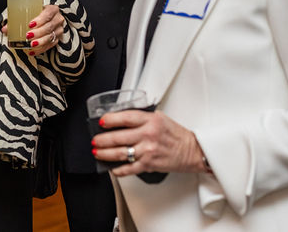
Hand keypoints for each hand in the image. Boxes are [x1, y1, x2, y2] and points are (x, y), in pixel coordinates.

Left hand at [2, 4, 65, 55]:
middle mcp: (58, 19)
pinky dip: (40, 49)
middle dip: (38, 32)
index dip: (40, 19)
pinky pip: (50, 45)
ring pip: (50, 37)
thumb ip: (17, 19)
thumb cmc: (37, 14)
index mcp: (52, 9)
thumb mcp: (29, 13)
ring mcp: (59, 30)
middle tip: (28, 36)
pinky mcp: (57, 39)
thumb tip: (4, 29)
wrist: (48, 18)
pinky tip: (32, 51)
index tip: (30, 24)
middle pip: (49, 26)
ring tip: (31, 45)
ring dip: (40, 42)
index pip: (48, 14)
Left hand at [91, 108, 207, 176]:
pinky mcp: (149, 164)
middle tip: (95, 141)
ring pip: (121, 153)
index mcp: (151, 121)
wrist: (192, 150)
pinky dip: (119, 170)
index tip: (102, 121)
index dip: (111, 119)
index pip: (126, 118)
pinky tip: (112, 168)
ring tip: (98, 153)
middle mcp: (148, 135)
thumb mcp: (160, 118)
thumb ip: (142, 118)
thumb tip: (121, 119)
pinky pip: (130, 168)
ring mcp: (148, 151)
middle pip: (119, 137)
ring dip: (106, 154)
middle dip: (102, 140)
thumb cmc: (176, 134)